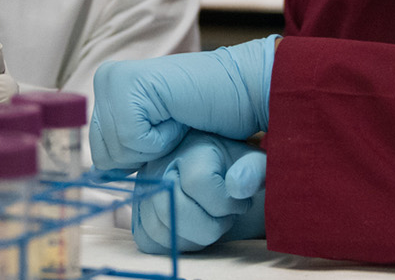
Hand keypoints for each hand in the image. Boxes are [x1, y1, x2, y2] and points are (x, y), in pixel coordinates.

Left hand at [90, 35, 276, 172]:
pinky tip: (177, 118)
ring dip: (155, 147)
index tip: (164, 135)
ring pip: (115, 150)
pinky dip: (161, 140)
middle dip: (143, 156)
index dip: (137, 161)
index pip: (98, 154)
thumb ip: (123, 150)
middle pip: (102, 155)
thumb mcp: (154, 142)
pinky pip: (131, 140)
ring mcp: (114, 79)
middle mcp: (106, 79)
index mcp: (108, 91)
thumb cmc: (207, 119)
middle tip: (173, 127)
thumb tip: (94, 174)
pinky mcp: (128, 83)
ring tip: (176, 121)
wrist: (243, 93)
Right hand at [131, 130, 265, 253]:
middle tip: (225, 218)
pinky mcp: (138, 211)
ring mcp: (146, 189)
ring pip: (161, 229)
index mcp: (190, 149)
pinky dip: (174, 244)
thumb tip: (237, 187)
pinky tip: (194, 232)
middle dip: (210, 226)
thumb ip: (255, 170)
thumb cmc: (235, 167)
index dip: (226, 203)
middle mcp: (160, 166)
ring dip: (194, 237)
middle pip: (174, 210)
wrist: (214, 167)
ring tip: (211, 222)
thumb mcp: (252, 162)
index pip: (198, 183)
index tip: (241, 203)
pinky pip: (149, 240)